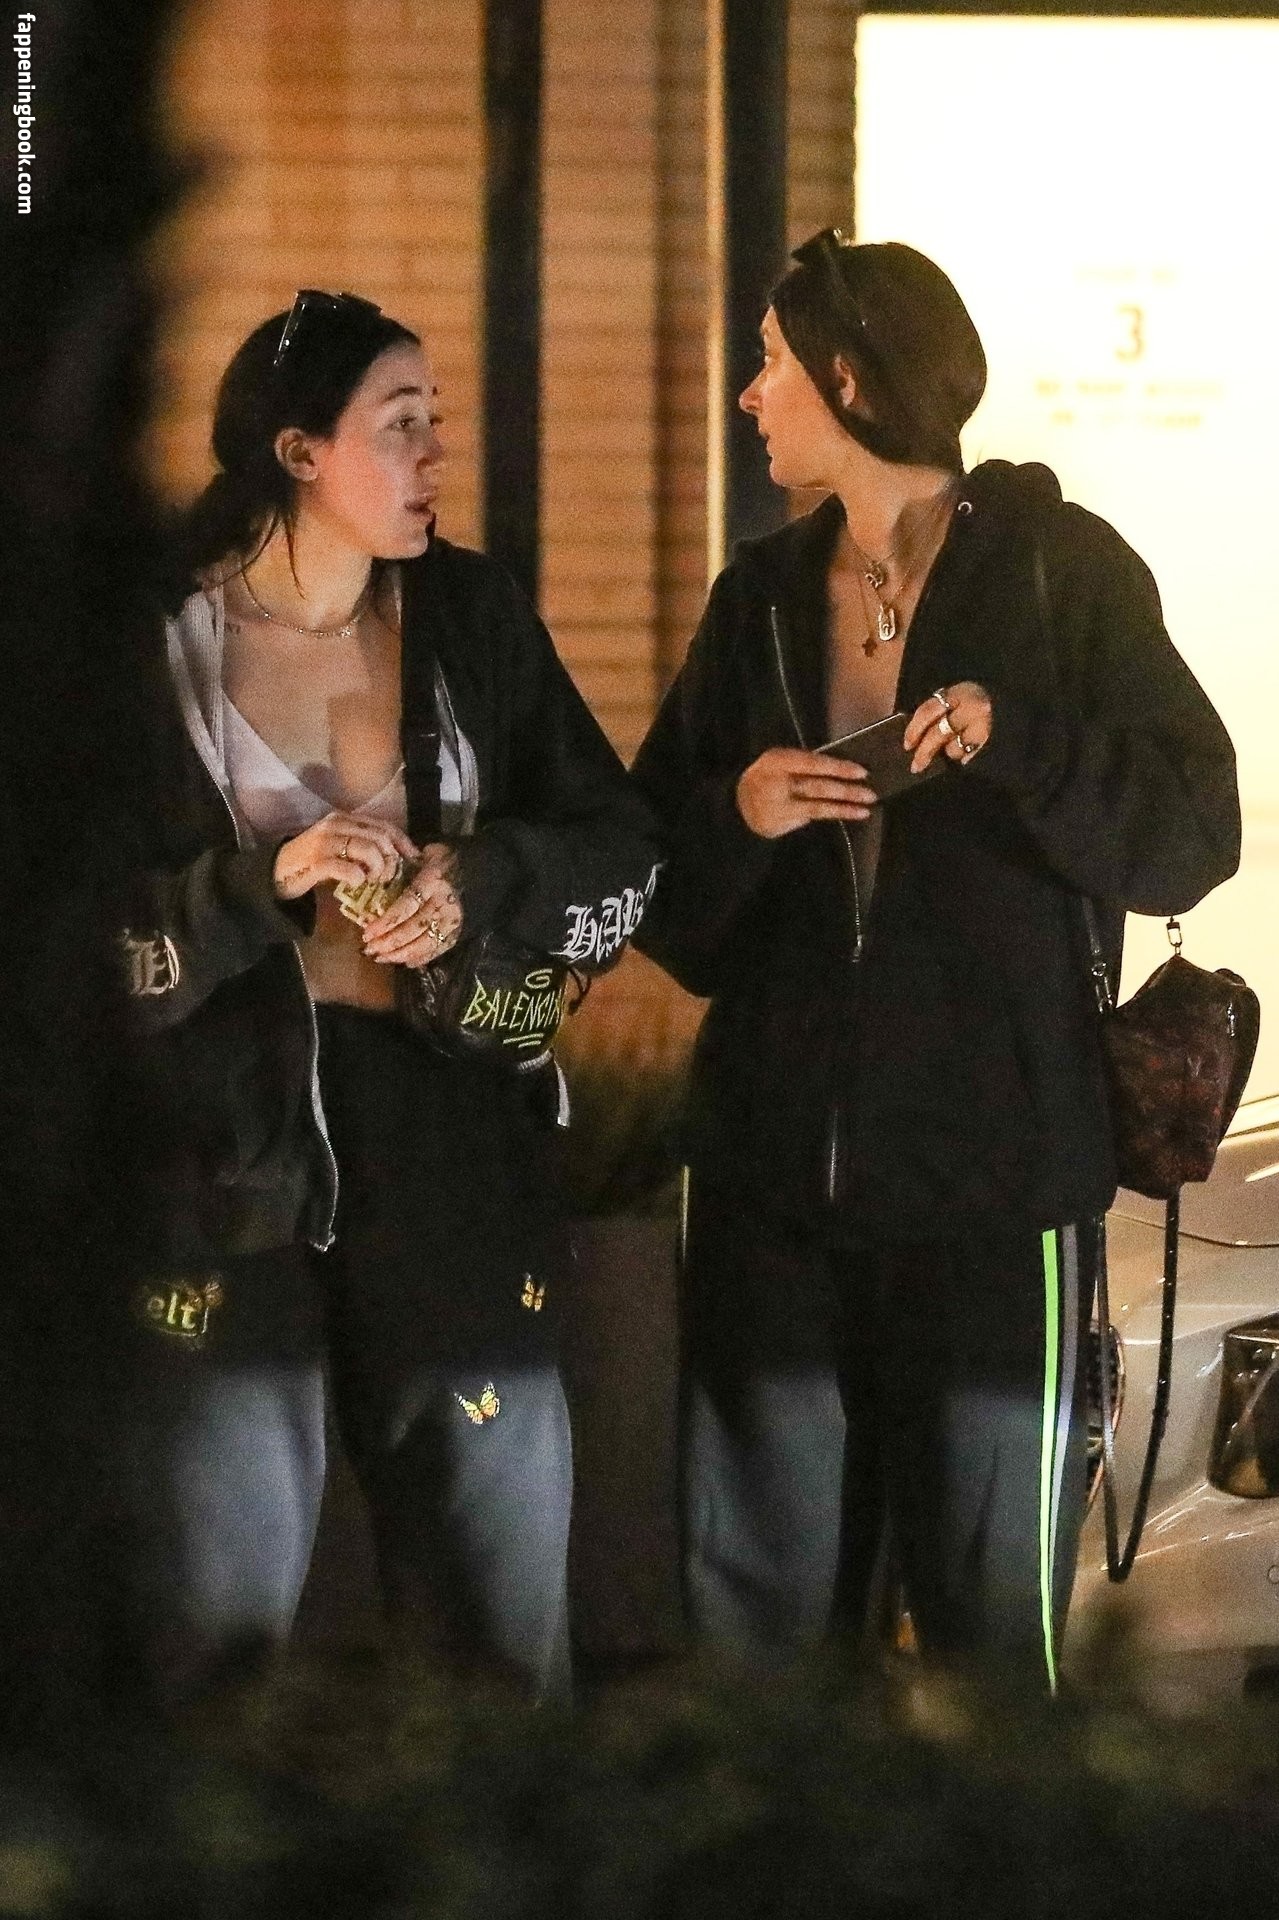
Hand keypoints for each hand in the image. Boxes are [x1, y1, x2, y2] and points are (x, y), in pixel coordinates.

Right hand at [273, 811, 418, 900]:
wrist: (276, 872)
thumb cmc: (313, 862)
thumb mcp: (340, 848)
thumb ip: (363, 846)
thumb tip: (397, 857)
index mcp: (344, 819)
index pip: (384, 825)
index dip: (403, 842)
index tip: (413, 859)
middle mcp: (336, 824)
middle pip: (380, 837)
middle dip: (392, 859)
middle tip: (390, 877)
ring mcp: (325, 842)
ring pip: (368, 849)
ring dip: (378, 869)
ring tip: (374, 881)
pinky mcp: (316, 862)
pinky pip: (348, 868)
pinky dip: (358, 878)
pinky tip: (356, 884)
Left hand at [362, 842, 463, 966]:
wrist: (478, 868)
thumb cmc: (443, 860)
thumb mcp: (423, 855)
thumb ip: (403, 866)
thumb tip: (376, 878)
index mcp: (431, 881)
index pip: (406, 906)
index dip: (386, 922)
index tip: (367, 932)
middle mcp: (444, 903)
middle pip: (413, 928)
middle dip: (389, 942)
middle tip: (369, 950)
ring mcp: (453, 919)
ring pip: (425, 942)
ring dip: (401, 954)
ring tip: (381, 958)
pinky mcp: (459, 930)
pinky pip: (439, 948)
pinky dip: (422, 957)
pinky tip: (406, 962)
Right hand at [736, 747, 875, 839]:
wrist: (739, 805)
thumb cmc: (767, 777)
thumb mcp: (780, 762)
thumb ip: (804, 763)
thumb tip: (841, 767)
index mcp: (778, 760)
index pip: (813, 763)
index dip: (838, 767)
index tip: (861, 771)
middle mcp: (777, 781)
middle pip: (816, 785)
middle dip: (845, 789)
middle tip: (869, 792)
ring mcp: (778, 804)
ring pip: (817, 804)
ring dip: (844, 806)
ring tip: (865, 808)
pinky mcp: (781, 821)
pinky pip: (812, 816)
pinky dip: (834, 814)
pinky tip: (851, 814)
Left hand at [903, 683, 991, 772]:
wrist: (1009, 703)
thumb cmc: (976, 701)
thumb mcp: (956, 698)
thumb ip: (937, 712)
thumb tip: (914, 738)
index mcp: (958, 693)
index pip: (929, 711)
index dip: (914, 729)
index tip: (907, 745)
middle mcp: (973, 708)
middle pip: (940, 733)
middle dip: (925, 751)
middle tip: (916, 766)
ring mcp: (986, 725)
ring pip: (956, 748)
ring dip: (949, 752)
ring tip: (950, 751)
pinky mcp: (993, 741)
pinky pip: (970, 755)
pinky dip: (963, 757)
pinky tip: (962, 757)